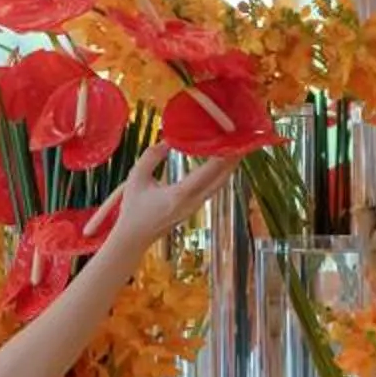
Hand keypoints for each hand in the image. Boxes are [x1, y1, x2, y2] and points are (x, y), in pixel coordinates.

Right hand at [89, 144, 230, 256]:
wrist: (134, 237)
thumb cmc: (133, 208)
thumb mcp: (136, 178)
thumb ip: (151, 157)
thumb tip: (167, 140)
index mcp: (178, 195)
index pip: (205, 173)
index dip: (220, 157)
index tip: (230, 142)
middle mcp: (191, 202)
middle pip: (220, 179)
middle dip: (232, 160)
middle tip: (242, 141)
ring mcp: (195, 207)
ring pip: (219, 185)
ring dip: (228, 167)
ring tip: (236, 148)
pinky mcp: (194, 208)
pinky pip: (213, 189)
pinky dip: (220, 174)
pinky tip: (222, 162)